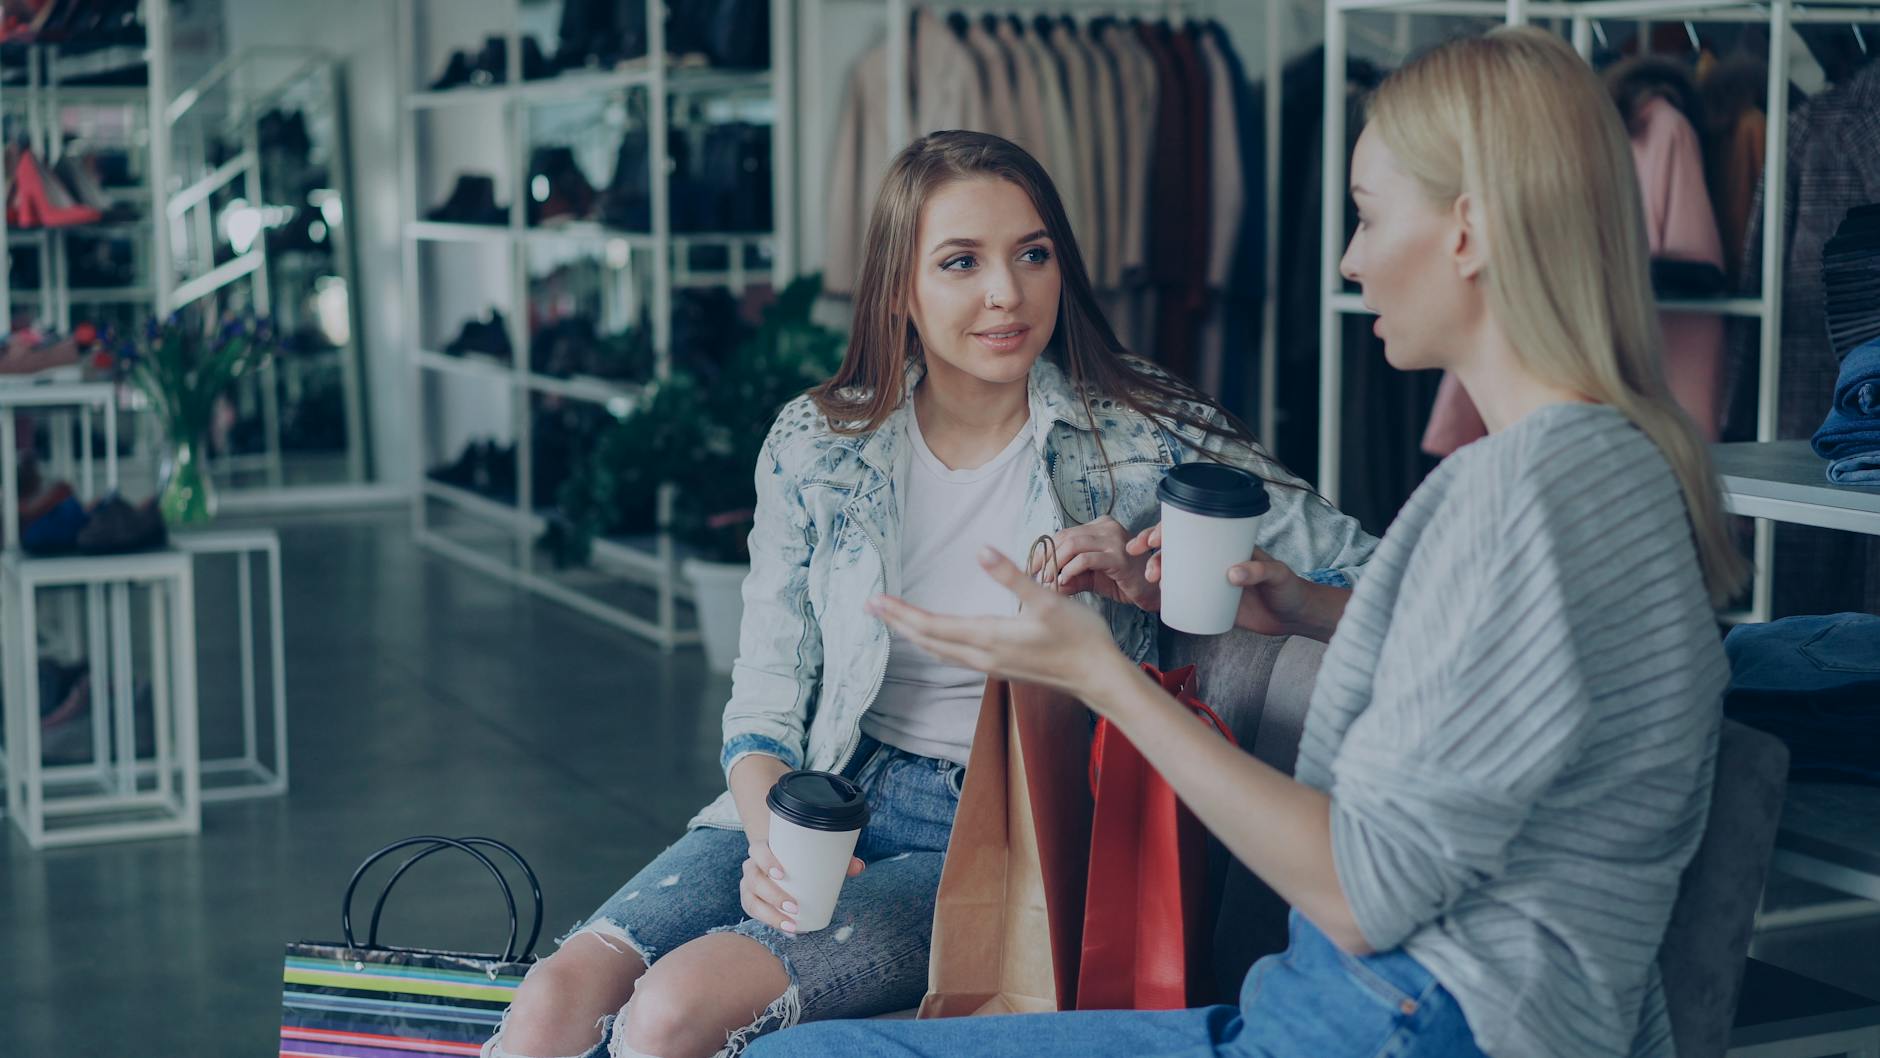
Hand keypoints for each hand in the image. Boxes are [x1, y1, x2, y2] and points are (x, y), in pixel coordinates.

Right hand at [740, 840, 863, 934]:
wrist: (778, 860)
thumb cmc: (797, 856)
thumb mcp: (813, 853)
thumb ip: (837, 857)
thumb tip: (859, 867)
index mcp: (762, 849)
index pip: (757, 851)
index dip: (766, 861)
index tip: (781, 873)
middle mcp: (751, 867)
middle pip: (755, 880)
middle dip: (773, 895)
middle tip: (795, 906)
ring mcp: (748, 885)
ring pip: (752, 901)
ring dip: (770, 915)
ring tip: (792, 925)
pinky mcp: (751, 901)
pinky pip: (754, 914)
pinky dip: (770, 924)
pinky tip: (787, 931)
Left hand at [868, 546, 1121, 698]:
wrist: (1098, 676)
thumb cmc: (1078, 637)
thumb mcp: (1047, 600)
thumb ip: (1012, 575)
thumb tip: (982, 551)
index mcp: (989, 636)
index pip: (932, 626)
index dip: (901, 613)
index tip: (876, 600)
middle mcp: (982, 655)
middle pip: (927, 640)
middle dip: (897, 623)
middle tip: (870, 607)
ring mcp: (990, 665)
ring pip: (939, 650)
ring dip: (913, 634)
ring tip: (893, 620)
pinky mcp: (999, 667)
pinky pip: (953, 656)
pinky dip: (934, 643)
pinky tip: (934, 638)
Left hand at [1034, 516, 1158, 610]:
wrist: (1150, 591)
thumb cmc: (1121, 581)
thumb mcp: (1088, 577)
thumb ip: (1068, 576)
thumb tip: (1043, 581)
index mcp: (1099, 527)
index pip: (1064, 533)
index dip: (1045, 550)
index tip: (1032, 567)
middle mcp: (1107, 527)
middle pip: (1066, 536)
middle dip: (1047, 556)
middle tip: (1037, 575)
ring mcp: (1114, 540)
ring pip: (1073, 544)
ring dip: (1056, 563)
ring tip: (1049, 579)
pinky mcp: (1118, 557)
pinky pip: (1086, 559)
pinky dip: (1071, 569)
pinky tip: (1065, 580)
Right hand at [1128, 526, 1318, 638]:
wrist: (1295, 616)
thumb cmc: (1290, 588)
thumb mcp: (1277, 574)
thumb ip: (1258, 571)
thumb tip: (1231, 574)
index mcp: (1226, 544)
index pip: (1191, 529)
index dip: (1166, 530)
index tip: (1153, 540)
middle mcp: (1214, 559)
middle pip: (1175, 549)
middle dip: (1153, 553)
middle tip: (1147, 567)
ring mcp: (1211, 581)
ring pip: (1176, 572)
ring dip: (1158, 573)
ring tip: (1154, 582)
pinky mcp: (1212, 603)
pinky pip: (1185, 597)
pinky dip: (1169, 596)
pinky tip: (1159, 600)